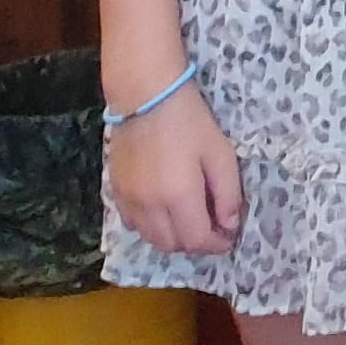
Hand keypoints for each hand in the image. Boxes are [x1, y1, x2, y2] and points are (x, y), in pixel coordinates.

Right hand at [104, 89, 240, 257]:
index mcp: (179, 197)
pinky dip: (152, 228)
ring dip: (173, 239)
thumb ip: (228, 194)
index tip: (229, 238)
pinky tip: (166, 213)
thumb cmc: (191, 122)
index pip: (197, 240)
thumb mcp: (221, 154)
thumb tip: (230, 225)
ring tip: (192, 223)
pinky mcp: (115, 192)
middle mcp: (149, 206)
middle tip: (213, 230)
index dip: (216, 244)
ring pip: (151, 239)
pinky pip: (133, 225)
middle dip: (196, 244)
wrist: (146, 99)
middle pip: (172, 245)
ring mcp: (128, 201)